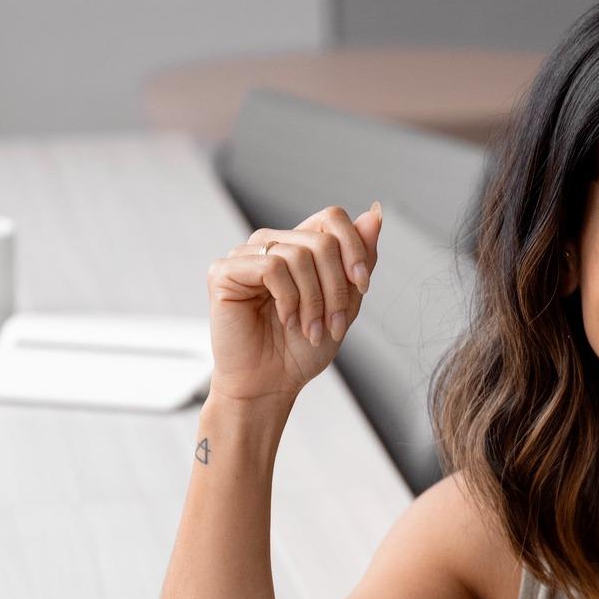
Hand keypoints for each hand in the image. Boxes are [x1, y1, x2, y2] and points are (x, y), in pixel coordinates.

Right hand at [205, 202, 382, 402]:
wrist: (270, 384)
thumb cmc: (301, 350)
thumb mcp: (344, 304)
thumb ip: (359, 260)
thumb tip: (374, 213)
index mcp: (298, 247)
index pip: (332, 218)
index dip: (355, 248)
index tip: (364, 286)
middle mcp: (271, 244)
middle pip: (322, 241)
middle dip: (337, 288)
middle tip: (333, 326)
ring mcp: (245, 255)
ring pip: (299, 255)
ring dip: (314, 301)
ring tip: (309, 329)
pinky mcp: (225, 271)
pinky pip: (271, 266)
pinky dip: (288, 298)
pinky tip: (285, 319)